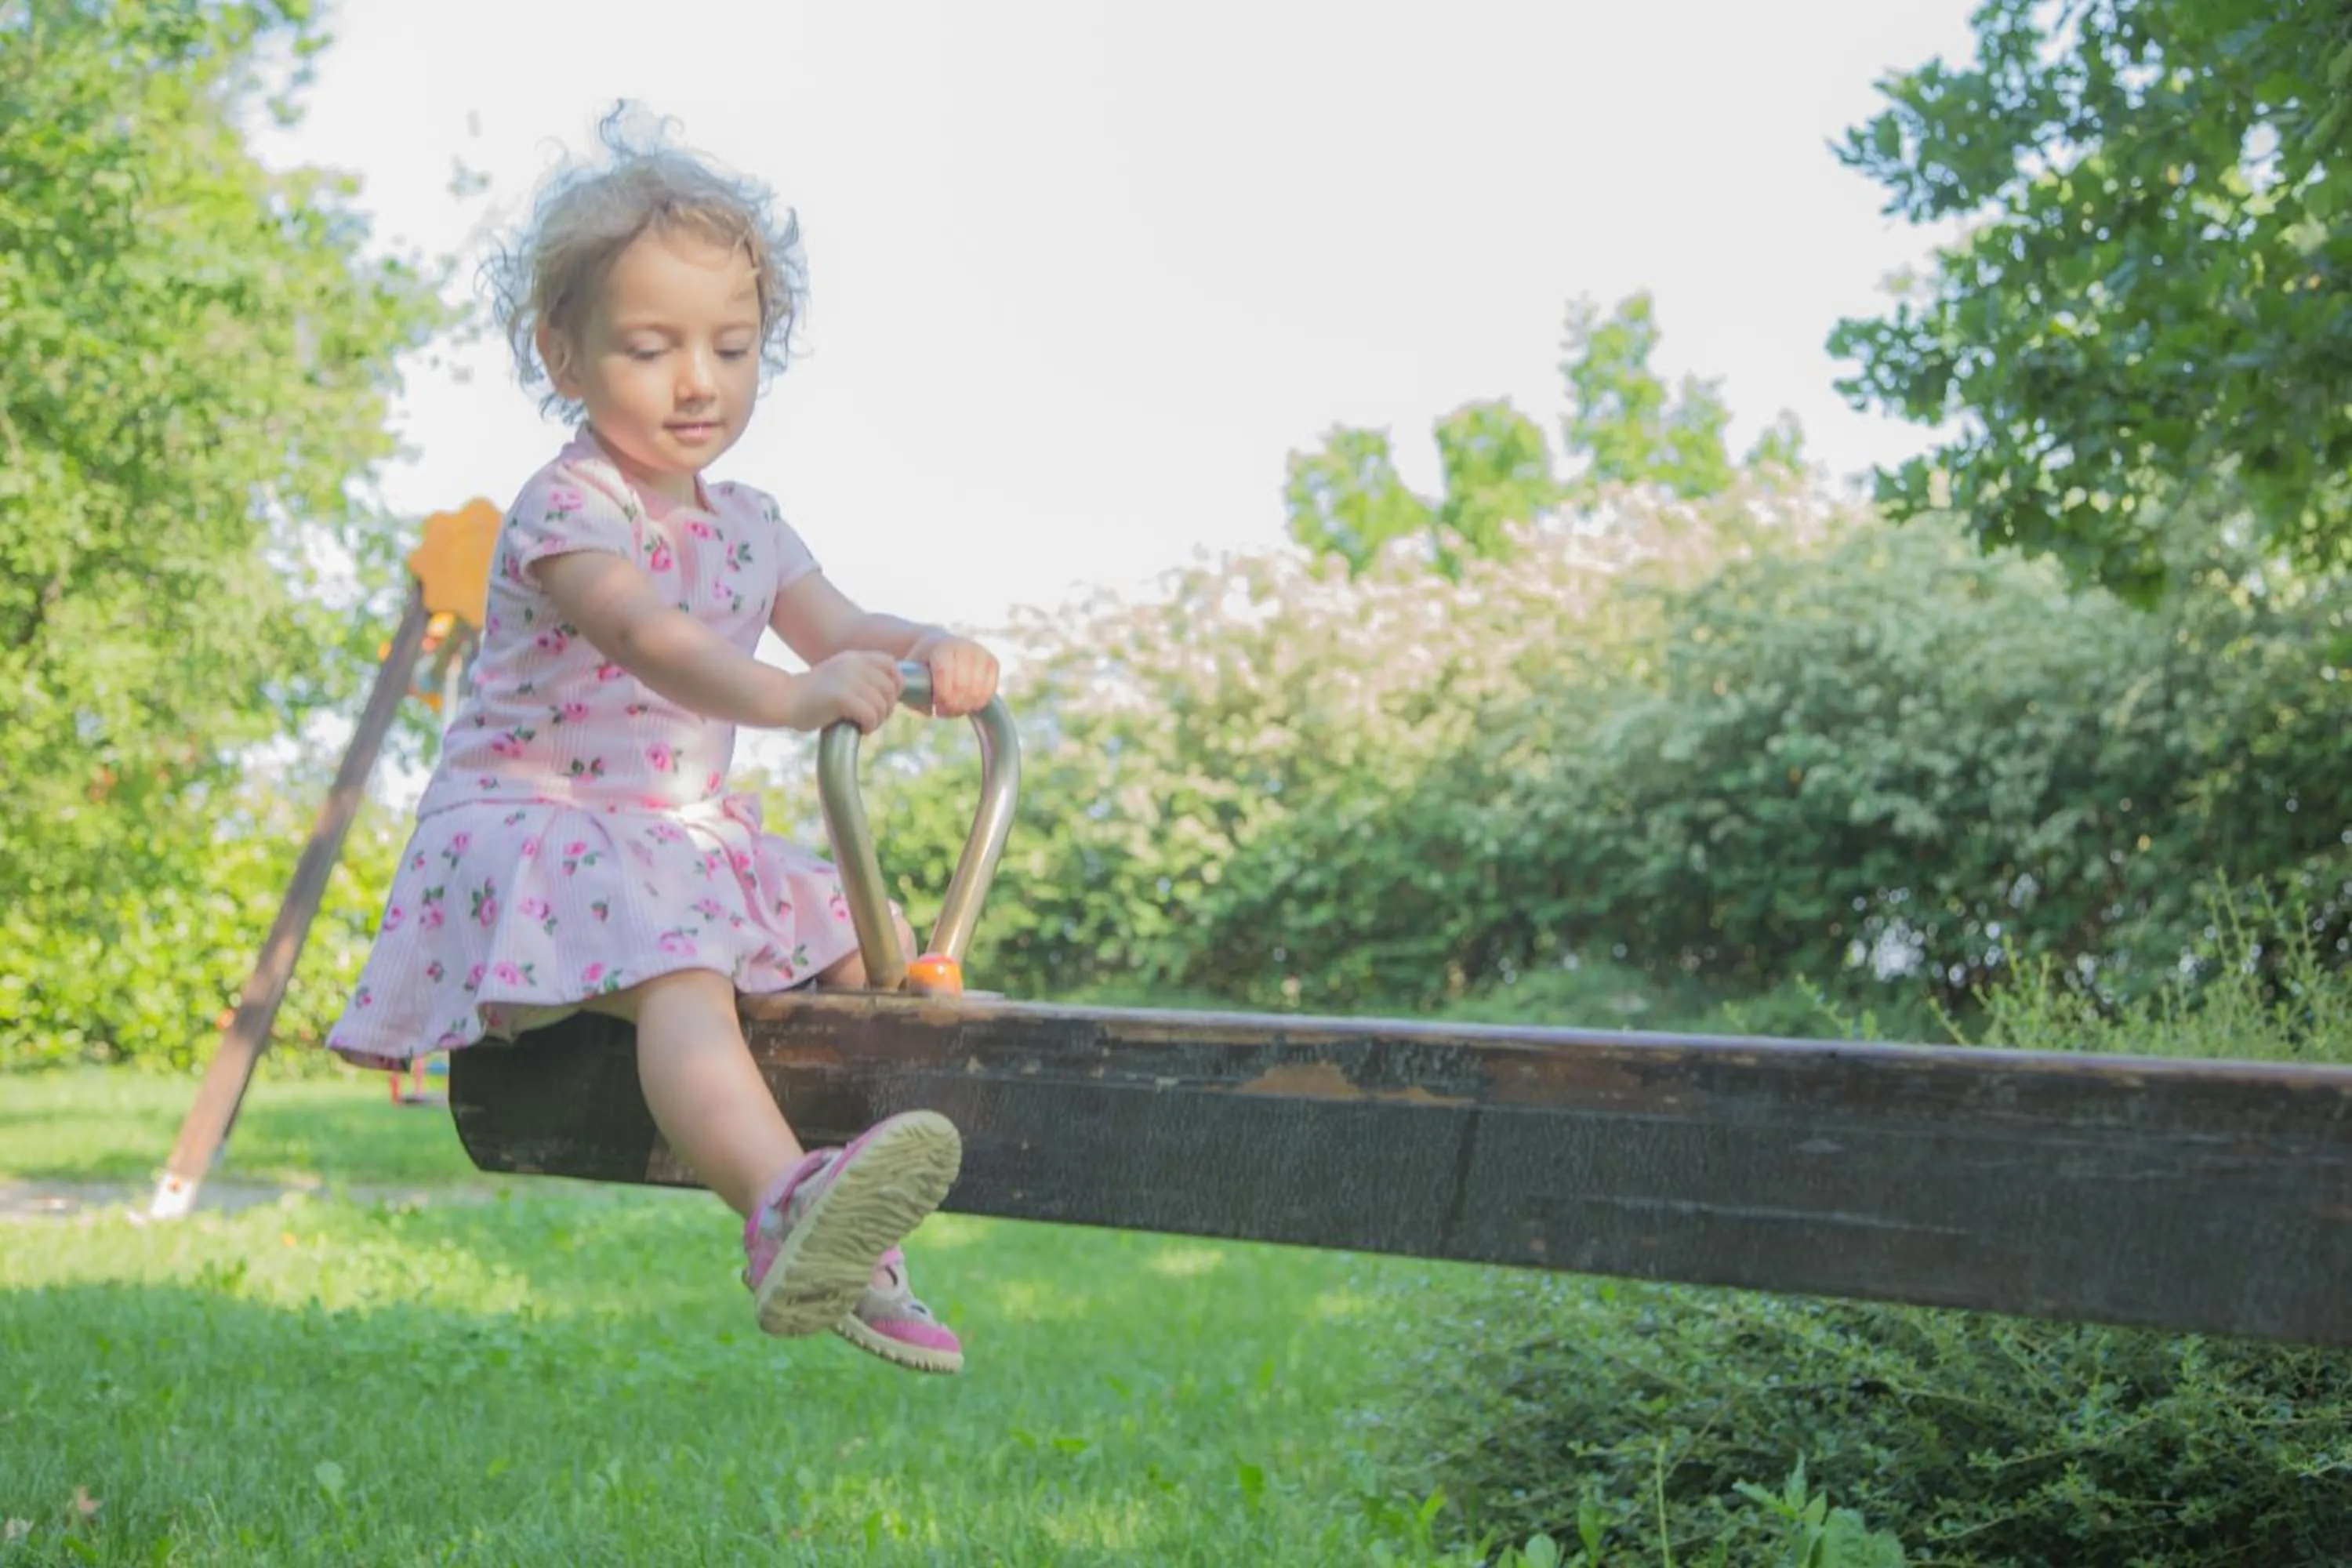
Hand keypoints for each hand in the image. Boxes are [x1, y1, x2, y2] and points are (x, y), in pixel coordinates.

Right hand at [785, 650, 903, 733]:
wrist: (782, 700)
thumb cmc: (811, 696)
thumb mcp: (839, 677)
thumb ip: (861, 678)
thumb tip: (892, 694)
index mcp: (854, 657)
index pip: (891, 665)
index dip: (895, 684)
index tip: (886, 701)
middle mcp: (853, 664)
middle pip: (890, 688)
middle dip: (886, 708)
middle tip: (871, 719)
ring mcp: (848, 678)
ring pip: (882, 705)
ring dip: (877, 720)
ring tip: (862, 724)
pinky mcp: (842, 696)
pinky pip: (871, 715)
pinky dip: (869, 726)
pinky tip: (858, 728)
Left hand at [907, 630, 999, 717]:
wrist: (937, 647)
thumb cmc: (921, 669)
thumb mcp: (910, 679)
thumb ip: (914, 695)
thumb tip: (930, 710)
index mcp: (940, 647)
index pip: (943, 672)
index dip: (941, 695)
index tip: (936, 708)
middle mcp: (963, 645)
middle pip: (962, 684)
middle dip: (953, 704)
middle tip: (943, 710)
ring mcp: (980, 652)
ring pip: (978, 691)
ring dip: (966, 706)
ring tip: (954, 708)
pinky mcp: (992, 662)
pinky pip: (990, 691)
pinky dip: (979, 703)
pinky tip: (967, 704)